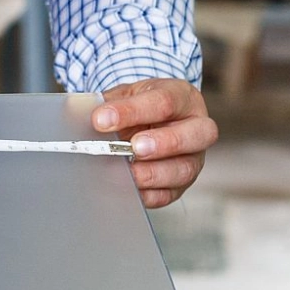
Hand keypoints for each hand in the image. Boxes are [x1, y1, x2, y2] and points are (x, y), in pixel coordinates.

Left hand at [92, 78, 216, 208]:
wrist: (144, 120)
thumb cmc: (139, 106)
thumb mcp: (126, 94)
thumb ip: (111, 104)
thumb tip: (92, 120)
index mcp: (182, 97)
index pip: (164, 101)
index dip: (133, 111)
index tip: (102, 120)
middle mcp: (197, 127)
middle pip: (195, 135)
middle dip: (163, 143)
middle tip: (135, 147)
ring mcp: (193, 157)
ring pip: (185, 169)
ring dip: (154, 173)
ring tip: (129, 172)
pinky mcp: (181, 183)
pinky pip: (170, 193)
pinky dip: (149, 194)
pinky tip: (130, 189)